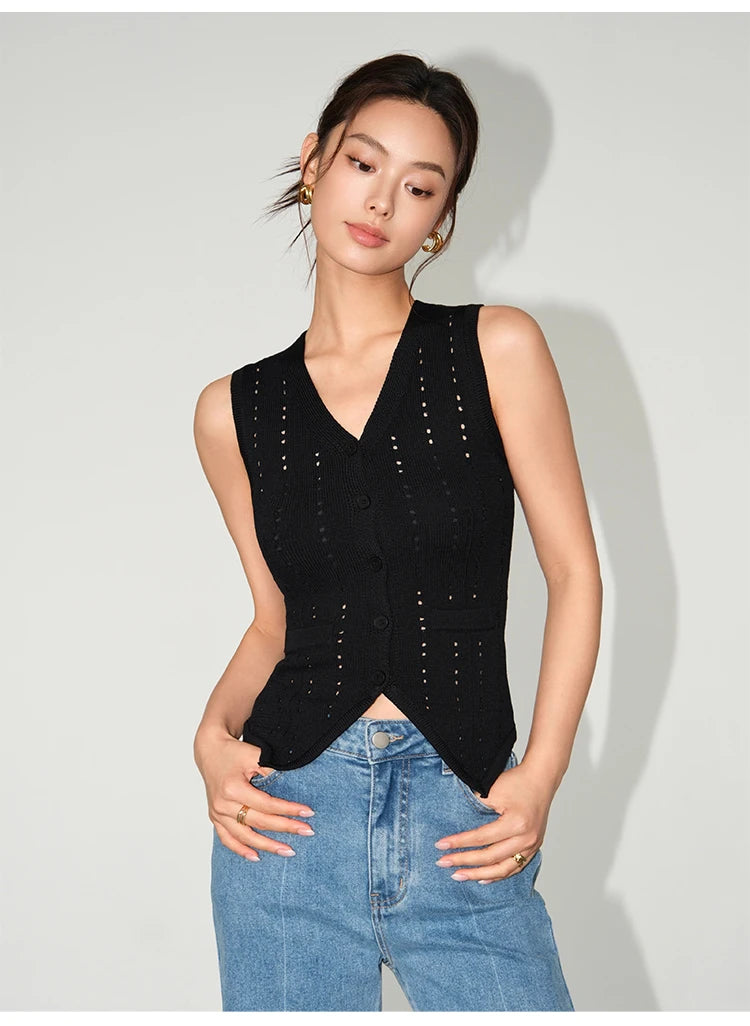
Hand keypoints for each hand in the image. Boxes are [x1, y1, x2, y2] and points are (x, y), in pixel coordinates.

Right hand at [194, 728, 316, 860]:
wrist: (210, 751)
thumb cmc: (233, 752)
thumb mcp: (255, 755)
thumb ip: (271, 771)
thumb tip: (294, 785)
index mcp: (233, 788)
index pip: (267, 804)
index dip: (289, 810)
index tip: (308, 813)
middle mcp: (223, 804)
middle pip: (259, 822)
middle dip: (285, 828)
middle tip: (307, 831)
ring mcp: (217, 813)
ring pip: (245, 836)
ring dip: (267, 845)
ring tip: (288, 851)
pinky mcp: (215, 817)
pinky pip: (227, 839)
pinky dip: (241, 849)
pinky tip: (256, 857)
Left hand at [434, 760, 555, 883]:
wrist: (540, 779)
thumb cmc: (517, 781)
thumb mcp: (492, 790)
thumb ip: (476, 808)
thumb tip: (457, 825)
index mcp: (516, 824)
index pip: (481, 838)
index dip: (459, 843)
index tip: (440, 845)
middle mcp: (526, 838)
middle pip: (490, 858)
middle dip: (464, 861)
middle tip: (443, 862)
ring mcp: (532, 846)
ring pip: (502, 869)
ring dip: (479, 874)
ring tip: (459, 875)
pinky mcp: (533, 847)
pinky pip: (514, 868)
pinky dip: (497, 875)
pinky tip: (483, 878)